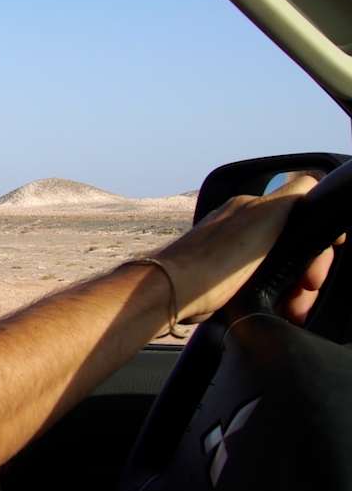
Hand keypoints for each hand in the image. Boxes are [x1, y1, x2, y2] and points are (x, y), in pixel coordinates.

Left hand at [157, 174, 338, 324]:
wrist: (174, 291)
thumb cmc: (218, 258)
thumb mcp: (266, 216)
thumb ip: (292, 194)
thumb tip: (311, 183)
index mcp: (249, 208)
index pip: (301, 223)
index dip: (316, 251)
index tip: (314, 276)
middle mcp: (238, 226)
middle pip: (291, 249)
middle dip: (305, 275)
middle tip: (303, 295)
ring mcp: (229, 251)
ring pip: (278, 269)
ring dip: (292, 290)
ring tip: (292, 307)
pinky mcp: (221, 276)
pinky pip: (260, 285)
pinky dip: (273, 297)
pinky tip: (274, 307)